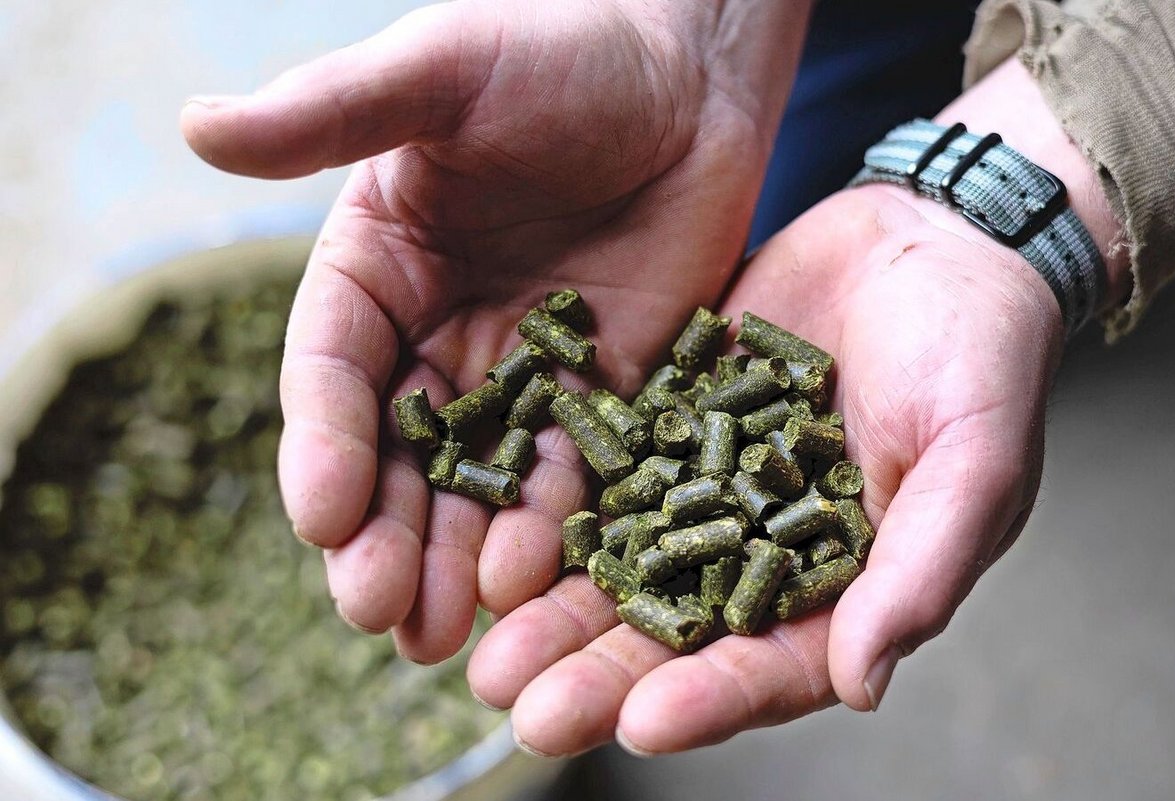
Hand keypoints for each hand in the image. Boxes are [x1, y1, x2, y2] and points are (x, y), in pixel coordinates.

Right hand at [180, 0, 810, 659]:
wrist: (688, 74)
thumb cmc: (557, 50)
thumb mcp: (441, 70)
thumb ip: (334, 111)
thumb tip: (197, 127)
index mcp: (377, 269)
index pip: (335, 372)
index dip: (326, 444)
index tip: (323, 517)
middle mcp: (439, 334)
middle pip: (399, 453)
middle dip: (385, 535)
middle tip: (377, 612)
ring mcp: (523, 372)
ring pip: (478, 485)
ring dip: (457, 562)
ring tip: (439, 637)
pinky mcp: (603, 392)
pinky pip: (573, 473)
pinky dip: (551, 529)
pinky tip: (536, 586)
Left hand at [466, 182, 1063, 753]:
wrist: (928, 237)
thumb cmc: (978, 351)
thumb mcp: (973, 458)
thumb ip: (921, 571)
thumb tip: (865, 683)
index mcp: (846, 584)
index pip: (775, 666)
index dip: (711, 699)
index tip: (640, 724)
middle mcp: (765, 552)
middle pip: (678, 633)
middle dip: (602, 675)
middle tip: (525, 710)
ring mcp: (708, 489)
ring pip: (624, 565)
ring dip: (559, 614)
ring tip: (490, 654)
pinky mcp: (666, 424)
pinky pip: (604, 475)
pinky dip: (552, 512)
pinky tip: (494, 538)